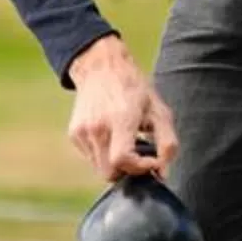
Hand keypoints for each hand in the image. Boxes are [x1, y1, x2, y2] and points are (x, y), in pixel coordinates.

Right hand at [68, 36, 177, 177]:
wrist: (101, 67)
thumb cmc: (135, 88)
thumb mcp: (159, 110)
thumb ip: (167, 143)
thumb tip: (163, 173)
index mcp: (120, 119)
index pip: (122, 160)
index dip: (139, 168)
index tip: (152, 159)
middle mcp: (97, 127)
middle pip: (109, 172)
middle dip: (128, 170)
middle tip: (140, 155)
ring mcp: (82, 132)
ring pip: (100, 168)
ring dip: (116, 164)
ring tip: (127, 142)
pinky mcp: (74, 134)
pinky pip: (91, 158)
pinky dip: (104, 155)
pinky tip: (112, 136)